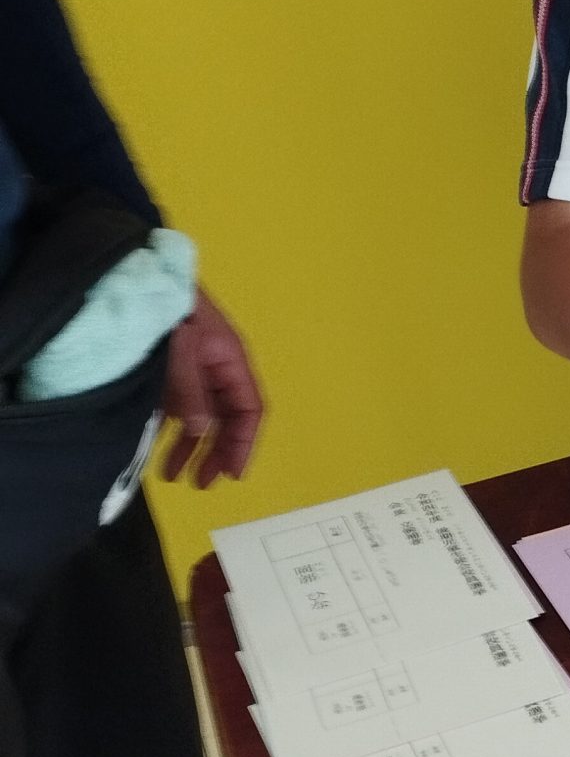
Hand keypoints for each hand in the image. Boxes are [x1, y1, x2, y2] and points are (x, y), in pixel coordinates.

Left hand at [161, 291, 266, 486]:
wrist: (132, 271)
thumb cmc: (165, 305)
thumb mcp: (180, 348)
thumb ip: (190, 391)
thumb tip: (202, 431)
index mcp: (229, 359)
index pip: (249, 408)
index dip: (244, 442)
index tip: (232, 474)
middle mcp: (214, 366)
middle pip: (225, 417)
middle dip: (216, 451)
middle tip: (200, 484)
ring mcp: (190, 367)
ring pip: (199, 414)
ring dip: (189, 446)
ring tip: (171, 476)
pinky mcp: (166, 366)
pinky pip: (176, 405)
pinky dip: (170, 429)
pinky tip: (158, 447)